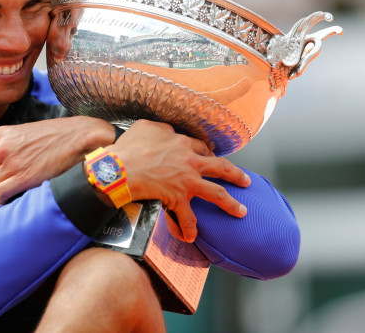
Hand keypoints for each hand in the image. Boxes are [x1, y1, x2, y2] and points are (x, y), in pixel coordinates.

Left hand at [0, 117, 115, 204]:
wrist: (80, 137)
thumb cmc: (57, 136)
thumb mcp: (26, 134)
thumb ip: (10, 147)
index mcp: (0, 134)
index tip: (2, 175)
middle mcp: (1, 147)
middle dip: (0, 180)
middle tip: (16, 181)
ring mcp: (10, 163)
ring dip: (3, 191)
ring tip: (19, 190)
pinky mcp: (21, 177)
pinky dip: (4, 199)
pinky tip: (15, 197)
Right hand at [108, 120, 249, 242]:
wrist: (119, 169)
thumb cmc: (129, 148)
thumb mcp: (145, 127)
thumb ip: (160, 128)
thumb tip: (165, 132)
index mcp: (182, 143)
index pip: (202, 147)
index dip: (209, 153)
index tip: (212, 158)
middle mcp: (190, 161)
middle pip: (220, 168)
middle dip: (235, 175)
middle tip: (245, 181)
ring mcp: (187, 181)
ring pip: (217, 194)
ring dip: (231, 204)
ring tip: (241, 212)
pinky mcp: (178, 198)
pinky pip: (188, 217)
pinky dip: (189, 229)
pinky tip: (191, 237)